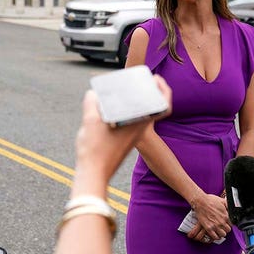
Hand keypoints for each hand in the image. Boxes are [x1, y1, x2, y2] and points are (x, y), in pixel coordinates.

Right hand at [72, 75, 171, 196]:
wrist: (94, 175)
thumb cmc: (95, 150)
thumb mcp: (90, 121)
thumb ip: (92, 103)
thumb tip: (93, 94)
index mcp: (139, 123)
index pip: (163, 105)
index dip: (164, 90)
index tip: (156, 79)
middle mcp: (139, 130)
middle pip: (152, 107)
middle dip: (147, 92)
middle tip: (140, 81)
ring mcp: (133, 136)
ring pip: (142, 115)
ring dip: (136, 102)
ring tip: (124, 92)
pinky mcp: (126, 142)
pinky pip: (132, 122)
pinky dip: (128, 112)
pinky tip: (112, 110)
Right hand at [188, 193, 230, 242]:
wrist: (200, 202)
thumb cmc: (210, 200)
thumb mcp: (222, 201)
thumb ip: (229, 206)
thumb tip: (233, 208)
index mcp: (226, 215)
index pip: (232, 224)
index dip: (229, 223)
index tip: (226, 223)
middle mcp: (221, 222)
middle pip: (228, 230)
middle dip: (226, 228)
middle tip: (222, 226)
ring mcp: (215, 226)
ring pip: (223, 234)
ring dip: (221, 232)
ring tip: (219, 230)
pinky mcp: (208, 228)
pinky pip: (215, 237)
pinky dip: (216, 236)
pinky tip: (215, 233)